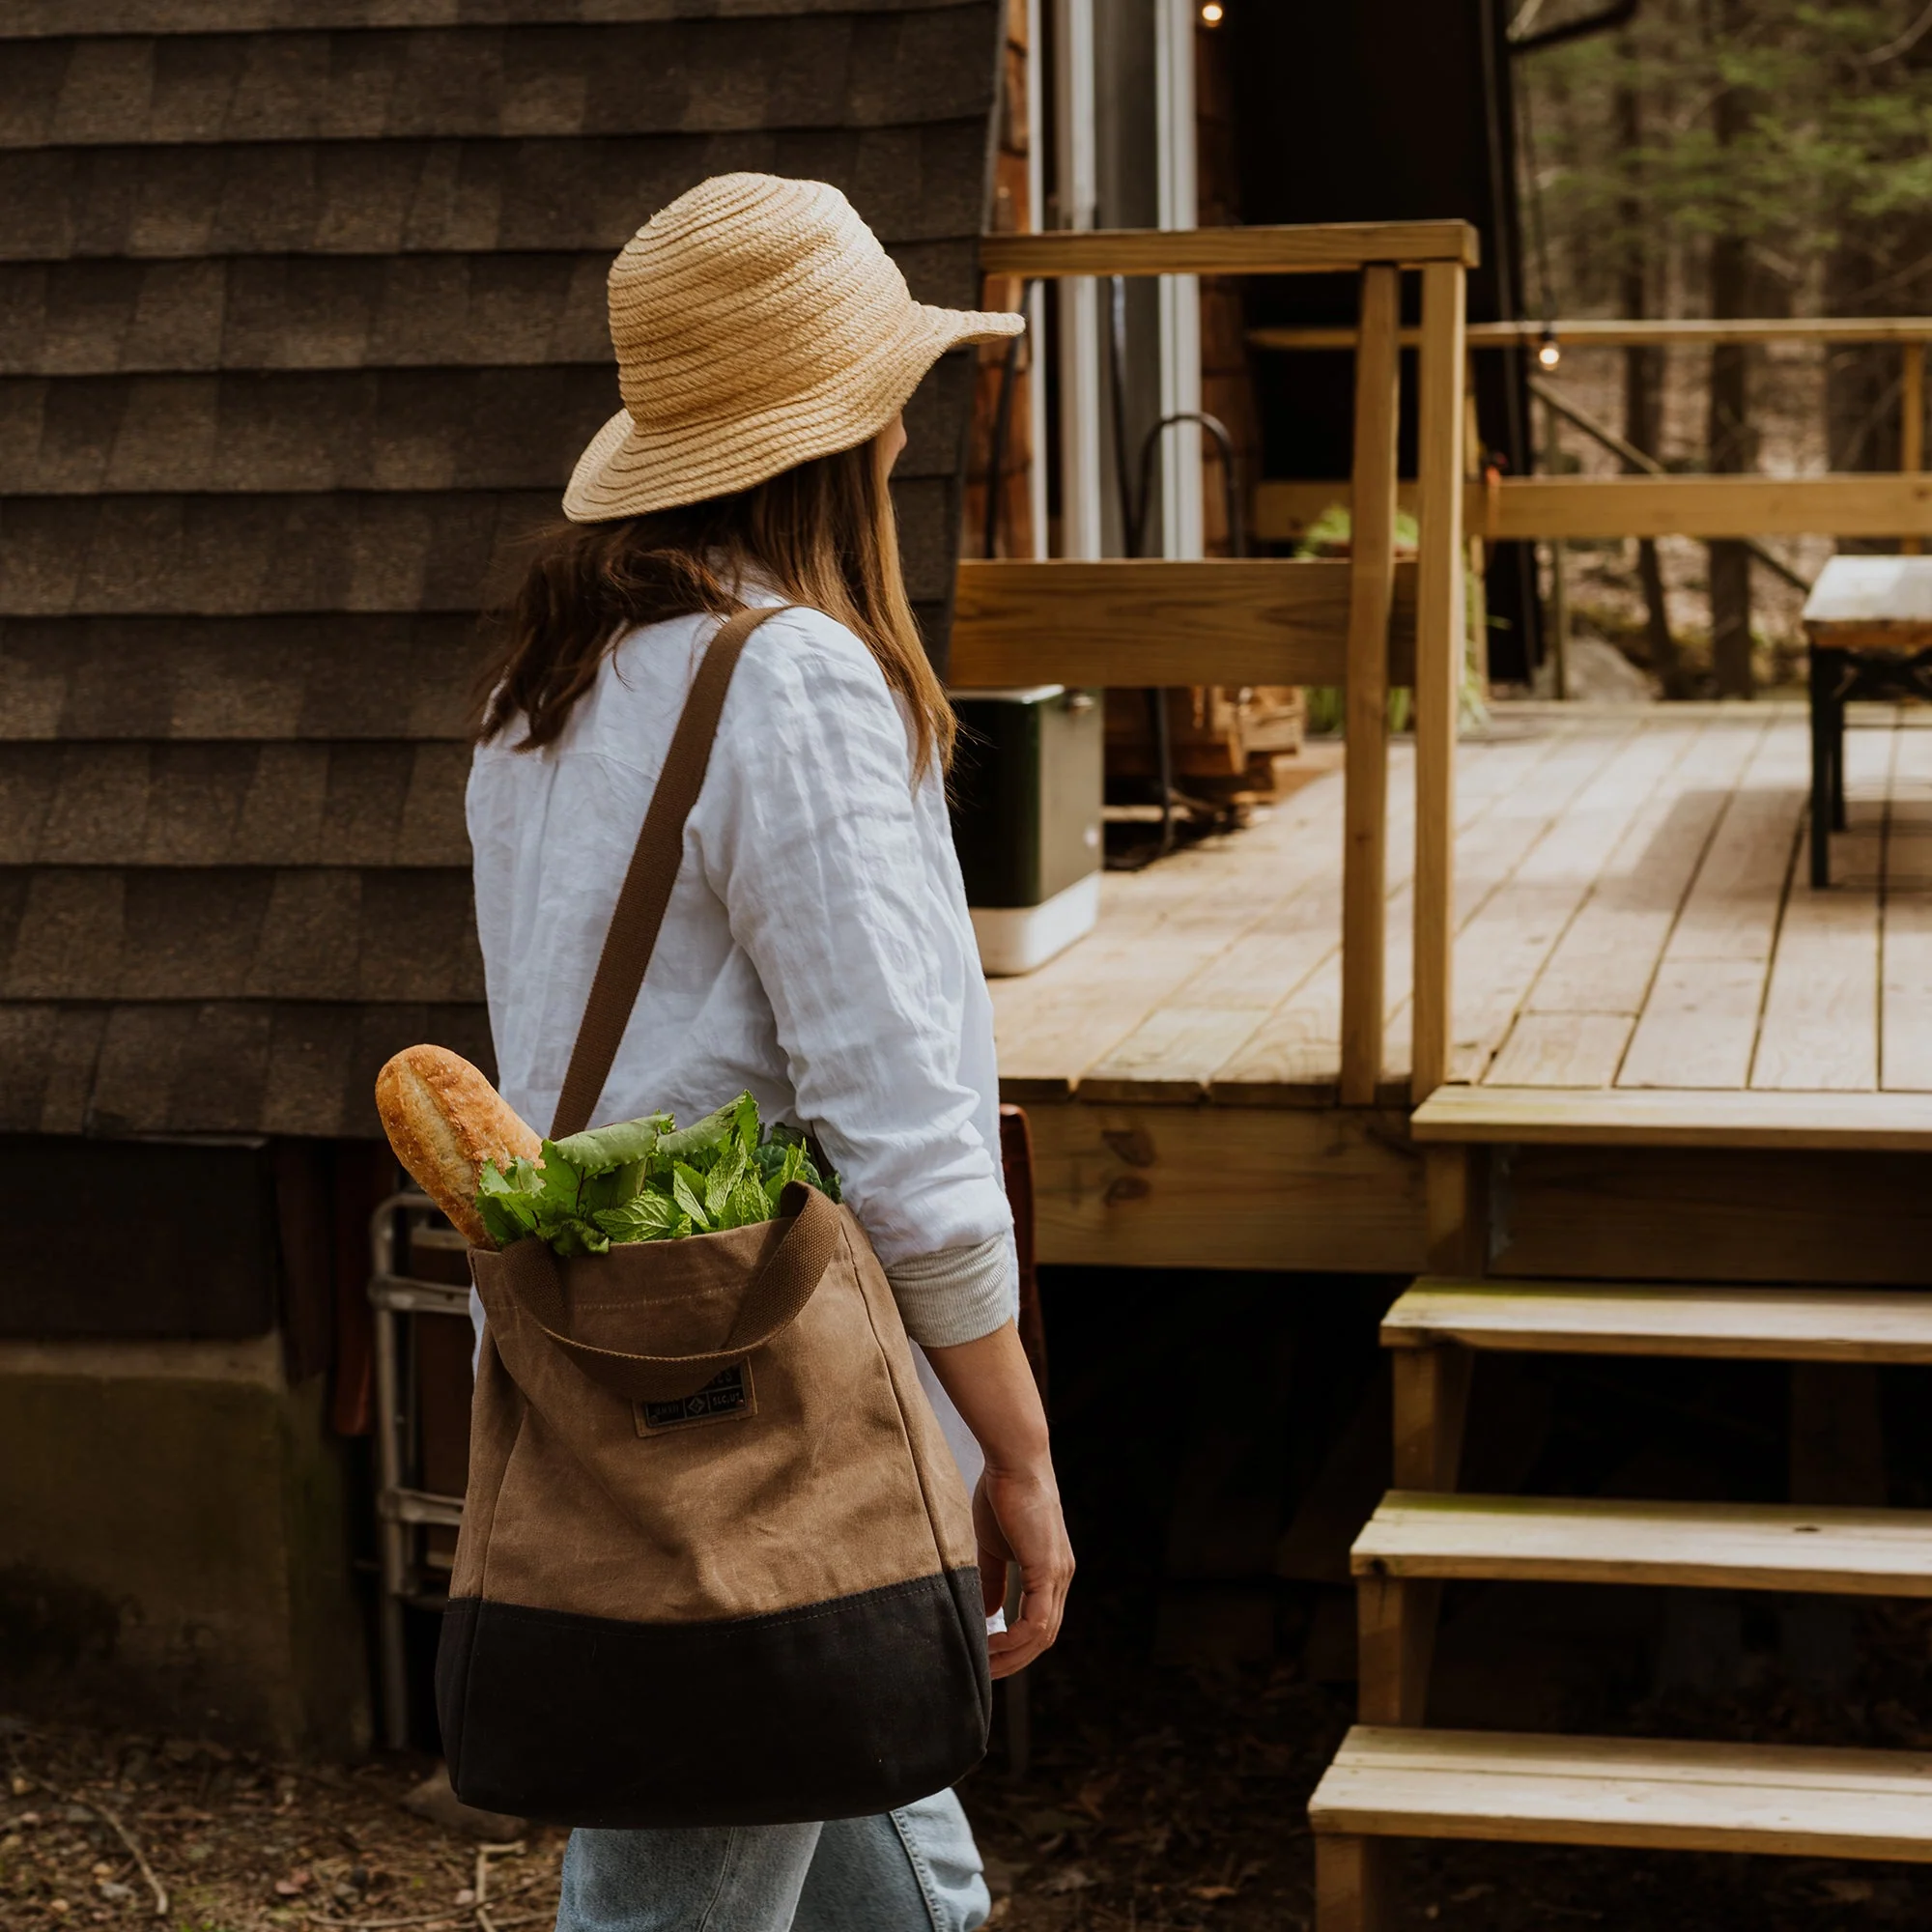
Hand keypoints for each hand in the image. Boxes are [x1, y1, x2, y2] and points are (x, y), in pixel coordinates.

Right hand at [921, 1320, 1073, 1680]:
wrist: (1015, 1460)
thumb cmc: (1002, 1492)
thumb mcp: (993, 1546)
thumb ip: (992, 1580)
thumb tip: (987, 1614)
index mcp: (1050, 1571)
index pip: (1038, 1622)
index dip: (1015, 1645)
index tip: (987, 1657)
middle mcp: (1061, 1577)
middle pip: (1043, 1637)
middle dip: (1014, 1660)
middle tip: (983, 1673)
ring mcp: (1058, 1575)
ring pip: (1042, 1635)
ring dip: (1014, 1656)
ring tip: (983, 1665)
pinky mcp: (1048, 1570)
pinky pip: (1038, 1620)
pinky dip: (1016, 1639)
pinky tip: (991, 1644)